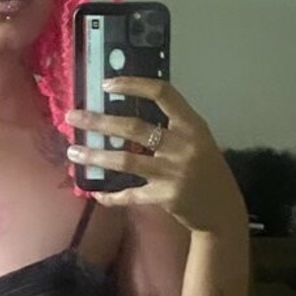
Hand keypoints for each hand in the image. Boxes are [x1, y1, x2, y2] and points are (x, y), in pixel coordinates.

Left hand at [65, 77, 246, 235]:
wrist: (222, 211)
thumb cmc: (206, 171)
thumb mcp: (197, 141)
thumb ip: (170, 127)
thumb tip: (125, 117)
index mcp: (192, 125)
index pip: (163, 93)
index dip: (134, 85)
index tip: (107, 84)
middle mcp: (183, 145)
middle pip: (134, 127)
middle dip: (98, 121)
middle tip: (73, 116)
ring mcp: (173, 172)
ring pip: (125, 160)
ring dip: (95, 156)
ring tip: (73, 151)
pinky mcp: (165, 197)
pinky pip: (129, 194)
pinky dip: (110, 195)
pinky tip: (94, 192)